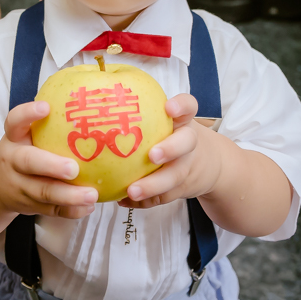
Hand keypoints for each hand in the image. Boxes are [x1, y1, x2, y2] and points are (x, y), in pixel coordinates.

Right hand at [0, 101, 98, 218]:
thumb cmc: (21, 150)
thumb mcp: (23, 134)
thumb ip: (46, 122)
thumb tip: (88, 92)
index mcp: (13, 138)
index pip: (14, 121)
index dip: (27, 114)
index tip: (45, 107)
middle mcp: (13, 161)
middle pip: (28, 163)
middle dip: (50, 166)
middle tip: (73, 168)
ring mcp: (20, 186)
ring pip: (42, 191)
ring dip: (68, 195)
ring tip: (92, 194)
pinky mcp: (30, 206)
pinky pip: (51, 210)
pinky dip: (71, 210)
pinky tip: (88, 207)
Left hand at [120, 94, 221, 208]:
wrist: (207, 164)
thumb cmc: (173, 136)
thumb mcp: (167, 121)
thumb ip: (141, 111)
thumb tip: (93, 98)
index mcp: (183, 121)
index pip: (188, 106)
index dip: (181, 106)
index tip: (169, 108)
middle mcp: (188, 142)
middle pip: (185, 143)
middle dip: (170, 149)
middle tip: (152, 156)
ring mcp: (187, 167)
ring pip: (174, 176)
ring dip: (153, 185)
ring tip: (131, 191)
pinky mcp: (181, 188)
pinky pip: (164, 197)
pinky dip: (145, 201)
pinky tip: (124, 200)